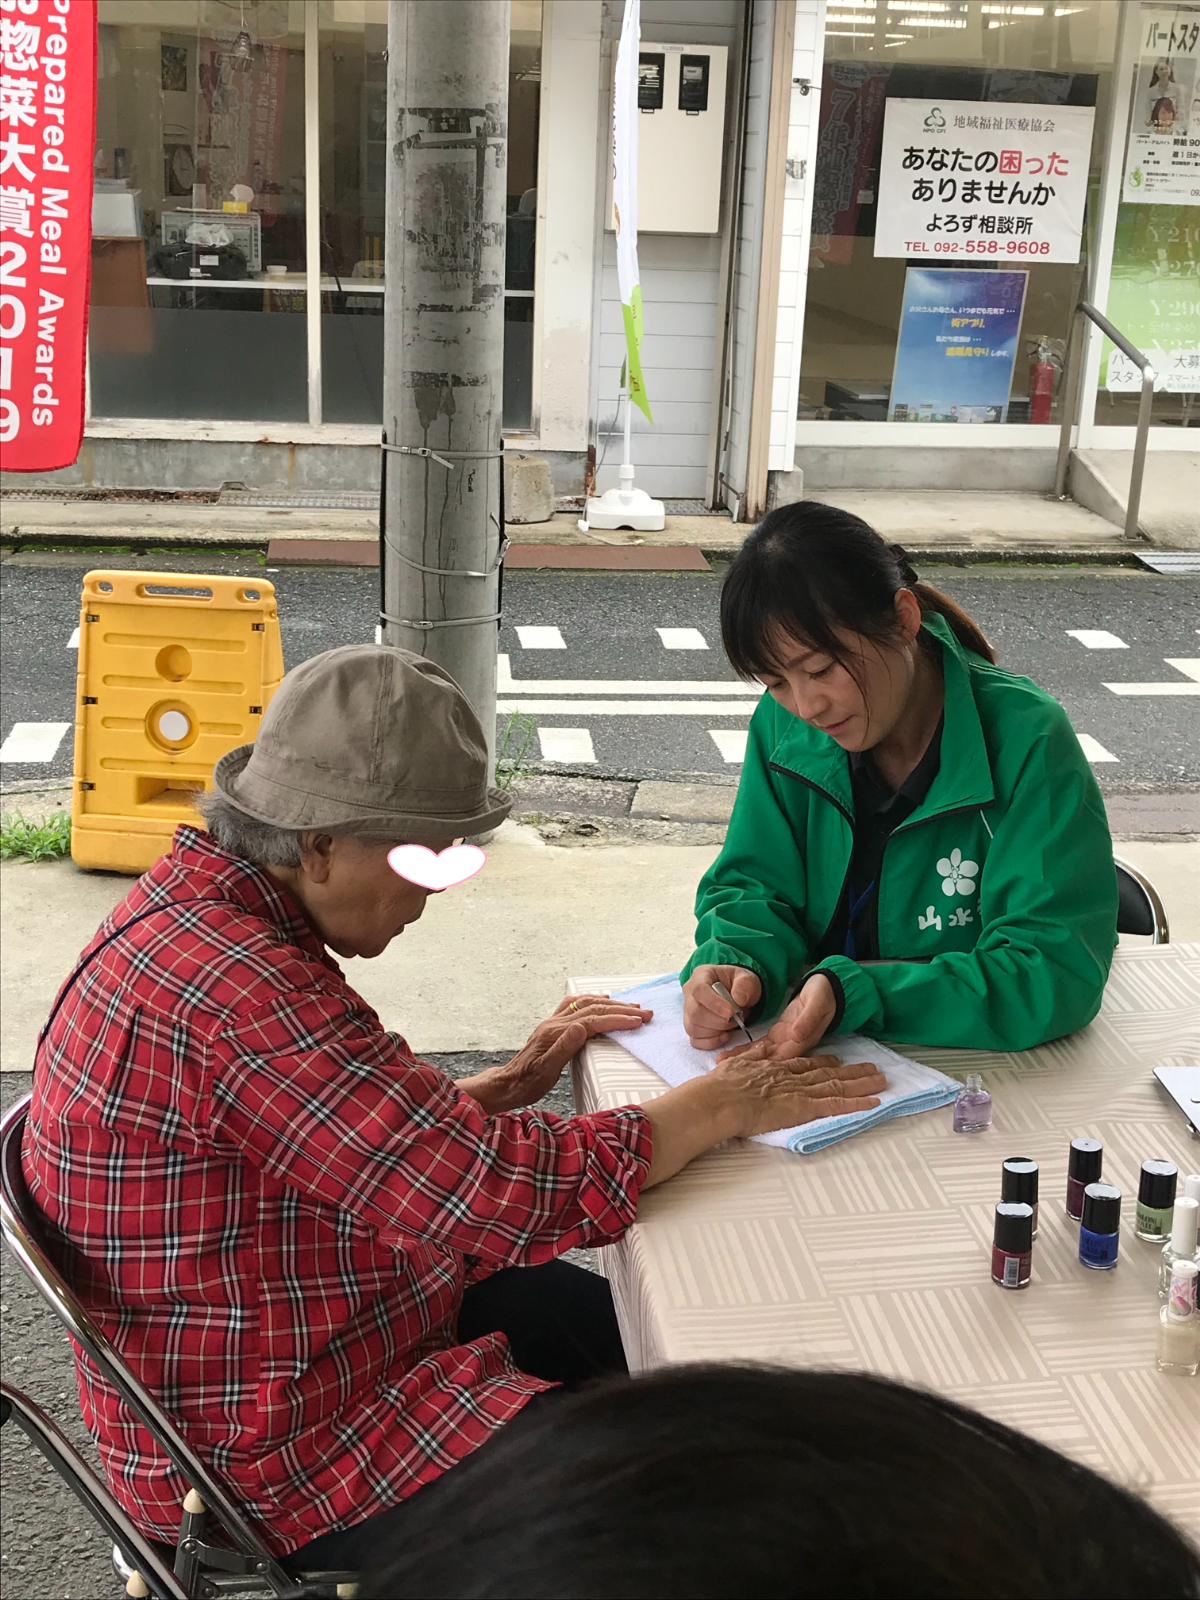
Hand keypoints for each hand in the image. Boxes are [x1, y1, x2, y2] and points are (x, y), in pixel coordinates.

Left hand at [459, 995, 651, 1114]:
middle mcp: (556, 1023)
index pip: (594, 1020)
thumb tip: (582, 1027)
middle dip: (621, 1009)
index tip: (638, 1021)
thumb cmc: (528, 1082)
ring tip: (632, 1005)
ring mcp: (554, 1022)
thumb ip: (564, 1047)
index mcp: (557, 1033)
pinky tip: (602, 999)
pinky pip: (575, 1005)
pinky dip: (592, 1000)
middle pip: (594, 1008)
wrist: (509, 1083)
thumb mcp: (547, 1071)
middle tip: (645, 1013)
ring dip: (611, 1003)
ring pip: (586, 1004)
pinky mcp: (553, 1026)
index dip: (617, 1019)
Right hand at [682, 964, 762, 1049]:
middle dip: (719, 1021)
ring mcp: (688, 1011)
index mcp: (701, 976)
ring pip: (693, 1028)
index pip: (699, 990)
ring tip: (731, 1024)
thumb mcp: (747, 978)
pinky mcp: (692, 1026)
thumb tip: (738, 1000)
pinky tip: (724, 1035)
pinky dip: (711, 1042)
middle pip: (695, 1013)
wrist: (736, 992)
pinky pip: (695, 1040)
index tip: (731, 1012)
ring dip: (716, 1031)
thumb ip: (745, 985)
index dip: (714, 1003)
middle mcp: (689, 993)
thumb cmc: (739, 983)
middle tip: (736, 1019)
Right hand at [710, 1051, 886, 1140]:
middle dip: (851, 1071)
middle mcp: (792, 1077)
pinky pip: (836, 1105)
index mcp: (775, 1068)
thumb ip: (748, 1059)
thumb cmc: (719, 1088)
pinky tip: (873, 1103)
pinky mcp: (804, 1107)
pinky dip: (856, 1103)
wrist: (719, 1100)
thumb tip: (754, 1052)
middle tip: (871, 1069)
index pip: (805, 1064)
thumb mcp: (734, 1065)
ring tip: (881, 1081)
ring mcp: (799, 1091)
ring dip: (861, 1084)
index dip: (823, 1062)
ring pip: (837, 1086)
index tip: (836, 1061)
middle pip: (828, 1073)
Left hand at [717, 973, 836, 1064]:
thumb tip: (796, 1036)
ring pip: (761, 1055)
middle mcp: (791, 1045)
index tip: (745, 1073)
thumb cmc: (824, 995)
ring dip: (743, 1059)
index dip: (765, 1066)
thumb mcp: (818, 1004)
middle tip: (723, 1070)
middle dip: (747, 1066)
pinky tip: (733, 1054)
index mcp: (802, 1041)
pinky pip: (761, 1045)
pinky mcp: (778, 1033)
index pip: (781, 1059)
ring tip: (721, 1062)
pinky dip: (747, 1050)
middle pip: (767, 1061)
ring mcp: (784, 1040)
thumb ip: (807, 1019)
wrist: (827, 989)